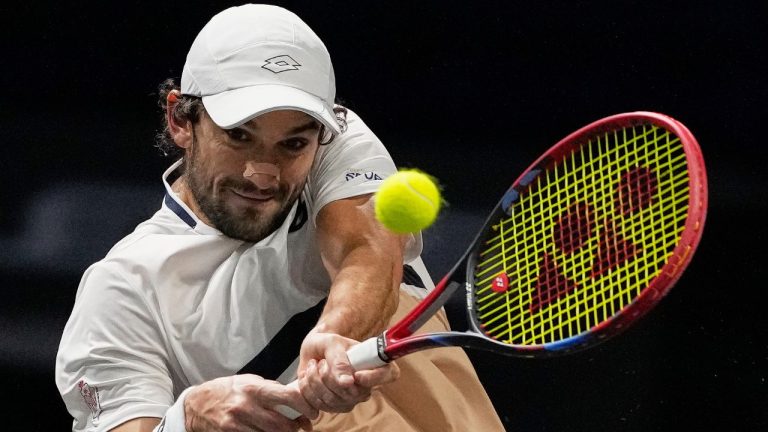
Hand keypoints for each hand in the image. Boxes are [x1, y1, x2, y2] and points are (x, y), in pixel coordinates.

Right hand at [184, 374, 317, 431]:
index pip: (289, 396)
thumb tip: (296, 395)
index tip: (313, 412)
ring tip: (289, 430)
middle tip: (304, 426)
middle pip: (282, 424)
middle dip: (297, 427)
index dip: (306, 406)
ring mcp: (237, 422)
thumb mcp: (249, 381)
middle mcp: (247, 405)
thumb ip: (271, 389)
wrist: (197, 404)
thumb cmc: (228, 390)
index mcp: (255, 388)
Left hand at [297, 332, 399, 412]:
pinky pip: (317, 406)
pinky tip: (308, 378)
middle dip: (328, 376)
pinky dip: (307, 390)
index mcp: (374, 364)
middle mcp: (365, 386)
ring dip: (313, 381)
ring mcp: (350, 400)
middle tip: (322, 361)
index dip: (374, 378)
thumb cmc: (327, 343)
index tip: (356, 375)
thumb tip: (347, 382)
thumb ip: (339, 360)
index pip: (389, 374)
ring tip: (314, 366)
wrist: (313, 351)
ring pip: (331, 400)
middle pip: (352, 393)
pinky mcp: (334, 407)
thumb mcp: (332, 343)